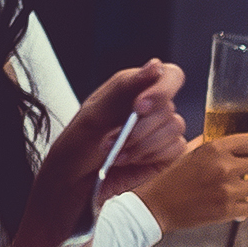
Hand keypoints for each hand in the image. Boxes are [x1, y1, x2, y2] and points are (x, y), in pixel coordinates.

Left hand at [20, 60, 184, 246]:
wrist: (73, 181)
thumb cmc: (79, 144)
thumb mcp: (95, 112)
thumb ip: (126, 87)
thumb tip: (156, 65)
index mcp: (137, 88)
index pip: (170, 76)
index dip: (161, 89)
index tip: (139, 107)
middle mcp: (153, 108)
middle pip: (169, 108)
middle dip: (139, 127)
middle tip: (113, 138)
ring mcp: (162, 132)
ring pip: (173, 129)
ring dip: (141, 144)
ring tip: (117, 153)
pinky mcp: (167, 155)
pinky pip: (174, 149)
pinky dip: (149, 156)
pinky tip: (127, 160)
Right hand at [133, 133, 247, 230]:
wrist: (157, 205)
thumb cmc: (172, 177)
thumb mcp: (191, 152)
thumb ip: (214, 144)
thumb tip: (236, 141)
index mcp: (215, 148)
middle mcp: (224, 167)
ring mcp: (227, 190)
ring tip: (245, 188)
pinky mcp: (227, 211)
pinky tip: (242, 203)